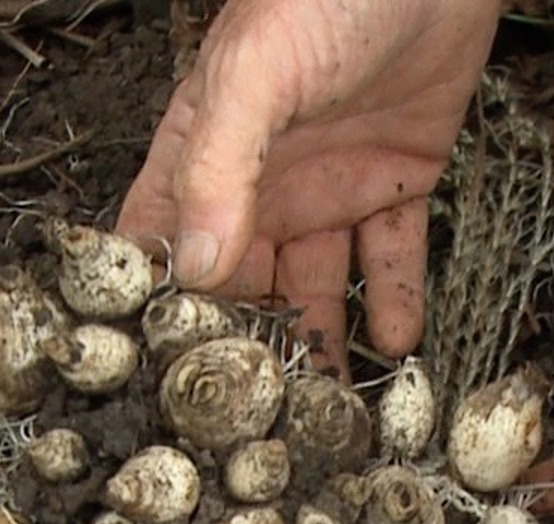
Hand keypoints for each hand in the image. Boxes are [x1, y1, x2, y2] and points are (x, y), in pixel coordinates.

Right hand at [115, 0, 497, 374]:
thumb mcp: (257, 72)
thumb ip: (221, 165)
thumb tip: (196, 263)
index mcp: (206, 150)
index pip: (159, 239)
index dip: (155, 304)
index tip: (160, 378)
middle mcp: (262, 179)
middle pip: (242, 282)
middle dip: (248, 347)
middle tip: (258, 421)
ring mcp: (329, 185)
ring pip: (315, 285)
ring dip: (323, 343)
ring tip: (332, 412)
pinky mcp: (395, 182)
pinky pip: (390, 260)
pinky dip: (395, 305)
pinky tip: (397, 351)